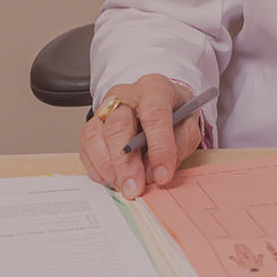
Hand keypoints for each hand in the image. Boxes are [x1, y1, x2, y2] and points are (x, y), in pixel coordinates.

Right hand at [77, 75, 202, 198]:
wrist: (157, 104)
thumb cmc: (174, 113)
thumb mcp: (189, 125)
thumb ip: (178, 146)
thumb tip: (156, 172)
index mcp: (155, 88)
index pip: (155, 115)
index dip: (159, 147)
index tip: (162, 175)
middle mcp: (125, 95)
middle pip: (118, 126)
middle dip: (126, 164)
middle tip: (135, 188)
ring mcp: (104, 109)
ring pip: (96, 137)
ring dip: (109, 169)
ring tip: (125, 186)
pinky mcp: (92, 125)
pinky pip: (87, 149)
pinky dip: (99, 169)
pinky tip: (114, 179)